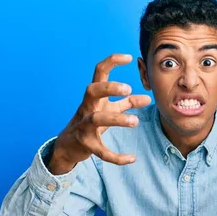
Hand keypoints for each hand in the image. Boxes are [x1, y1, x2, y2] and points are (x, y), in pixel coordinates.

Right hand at [50, 54, 151, 173]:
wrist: (68, 146)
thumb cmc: (91, 122)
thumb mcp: (109, 109)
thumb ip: (127, 103)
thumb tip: (148, 98)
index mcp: (93, 97)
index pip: (99, 72)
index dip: (111, 61)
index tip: (129, 57)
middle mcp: (87, 108)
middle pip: (92, 90)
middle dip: (108, 87)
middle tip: (127, 88)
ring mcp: (84, 126)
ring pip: (97, 119)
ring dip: (117, 119)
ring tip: (135, 121)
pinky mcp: (87, 145)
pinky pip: (101, 151)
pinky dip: (116, 157)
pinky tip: (132, 158)